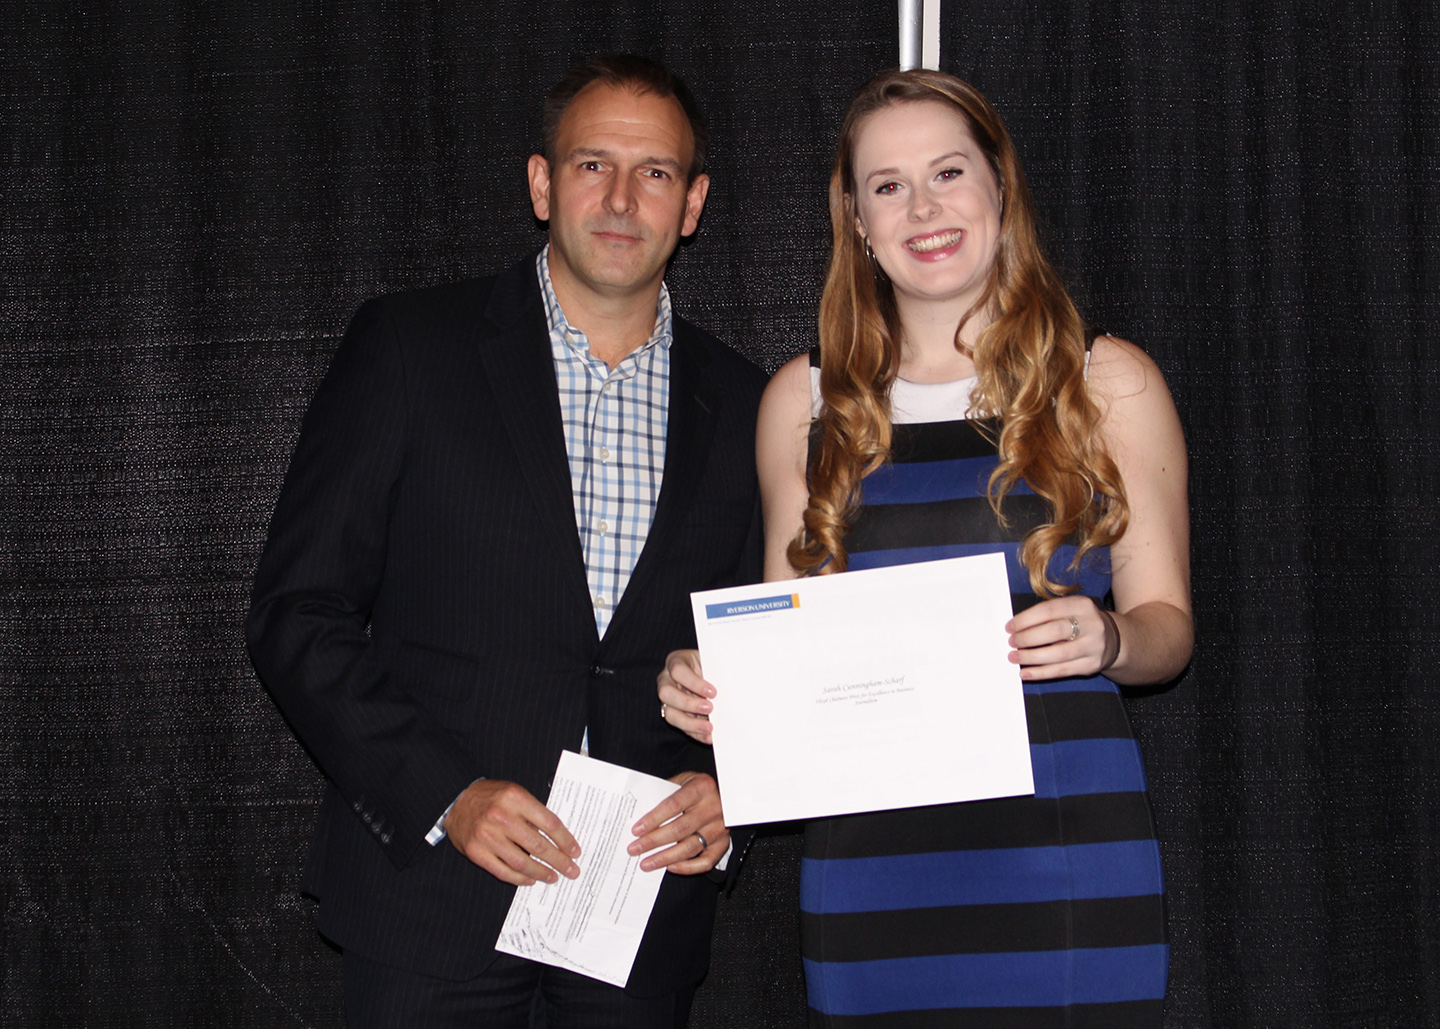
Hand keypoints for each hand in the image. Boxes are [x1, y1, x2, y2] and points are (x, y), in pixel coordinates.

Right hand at [443, 780, 580, 886]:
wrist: (456, 800)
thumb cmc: (490, 796)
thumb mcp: (514, 793)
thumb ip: (533, 812)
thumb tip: (558, 838)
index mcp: (515, 799)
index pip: (549, 823)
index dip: (565, 840)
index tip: (574, 851)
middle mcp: (501, 817)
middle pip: (538, 845)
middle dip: (559, 860)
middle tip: (571, 870)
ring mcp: (487, 836)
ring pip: (522, 862)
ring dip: (541, 872)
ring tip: (553, 876)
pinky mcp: (476, 852)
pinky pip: (503, 871)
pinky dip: (520, 878)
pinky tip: (531, 879)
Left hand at [627, 771, 728, 874]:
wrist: (723, 793)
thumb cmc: (696, 788)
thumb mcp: (682, 780)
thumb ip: (664, 794)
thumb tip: (639, 815)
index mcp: (702, 787)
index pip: (673, 805)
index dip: (653, 819)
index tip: (636, 830)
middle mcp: (714, 808)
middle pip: (680, 829)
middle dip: (653, 841)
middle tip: (634, 849)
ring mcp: (720, 827)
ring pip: (690, 848)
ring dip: (665, 858)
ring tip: (646, 863)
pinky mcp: (724, 843)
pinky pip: (706, 861)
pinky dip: (687, 867)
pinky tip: (670, 867)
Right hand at [658, 649, 715, 744]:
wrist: (711, 673)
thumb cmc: (711, 664)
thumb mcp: (713, 661)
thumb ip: (717, 669)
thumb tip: (732, 681)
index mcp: (675, 662)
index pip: (678, 671)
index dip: (694, 683)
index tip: (713, 692)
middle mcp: (666, 681)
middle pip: (666, 693)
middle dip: (688, 703)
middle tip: (710, 708)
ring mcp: (668, 700)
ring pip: (670, 714)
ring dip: (690, 723)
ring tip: (709, 728)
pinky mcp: (675, 715)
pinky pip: (681, 728)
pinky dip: (695, 734)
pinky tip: (709, 737)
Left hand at [1006, 596, 1119, 680]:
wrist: (1113, 639)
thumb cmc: (1080, 622)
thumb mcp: (1070, 609)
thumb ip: (1047, 615)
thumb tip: (1016, 628)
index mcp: (1082, 605)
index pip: (1049, 610)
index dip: (1026, 619)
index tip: (1010, 627)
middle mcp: (1091, 624)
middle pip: (1054, 631)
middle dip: (1028, 638)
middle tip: (1012, 642)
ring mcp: (1093, 646)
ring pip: (1058, 654)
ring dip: (1031, 657)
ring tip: (1014, 657)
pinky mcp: (1091, 665)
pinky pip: (1062, 671)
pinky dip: (1041, 673)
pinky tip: (1026, 673)